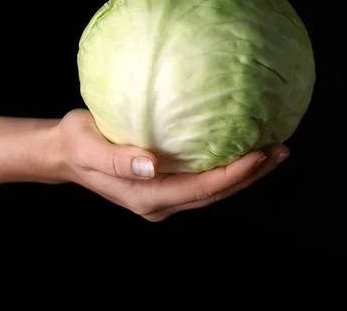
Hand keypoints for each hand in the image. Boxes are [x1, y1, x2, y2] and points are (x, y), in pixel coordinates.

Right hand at [56, 109, 288, 221]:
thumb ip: (116, 158)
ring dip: (244, 174)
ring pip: (213, 190)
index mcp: (147, 196)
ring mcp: (164, 198)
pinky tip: (242, 150)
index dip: (234, 174)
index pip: (201, 189)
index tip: (260, 153)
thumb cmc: (76, 144)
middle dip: (251, 175)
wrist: (65, 154)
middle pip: (216, 193)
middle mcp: (161, 202)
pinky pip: (203, 181)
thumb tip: (151, 164)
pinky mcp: (165, 186)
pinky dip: (226, 168)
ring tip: (272, 152)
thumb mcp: (87, 145)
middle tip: (281, 150)